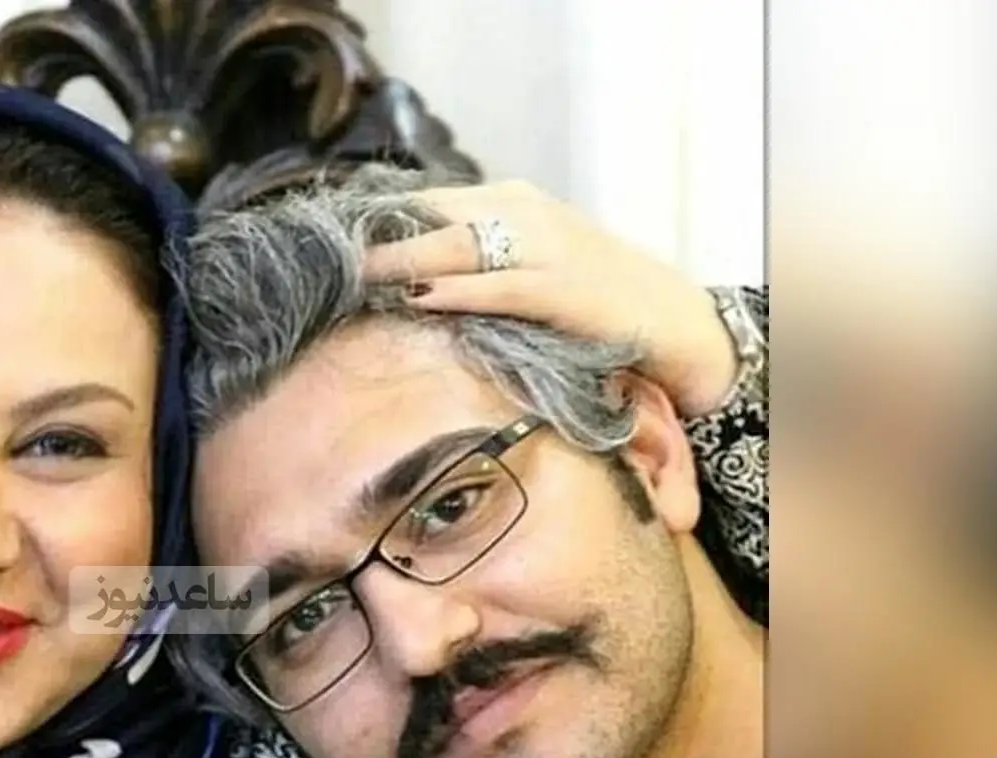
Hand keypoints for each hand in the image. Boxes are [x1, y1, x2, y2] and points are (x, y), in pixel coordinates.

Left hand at [362, 182, 738, 418]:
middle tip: (328, 259)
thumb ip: (473, 257)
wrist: (668, 317)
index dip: (382, 222)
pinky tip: (421, 296)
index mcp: (510, 201)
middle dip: (380, 239)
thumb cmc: (588, 295)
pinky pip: (499, 287)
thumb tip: (403, 272)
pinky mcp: (561, 289)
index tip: (333, 242)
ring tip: (356, 276)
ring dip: (404, 259)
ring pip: (459, 247)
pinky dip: (458, 290)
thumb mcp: (526, 260)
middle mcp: (524, 214)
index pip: (430, 202)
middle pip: (434, 220)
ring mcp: (544, 249)